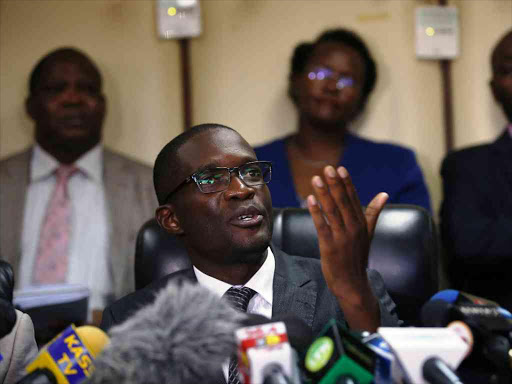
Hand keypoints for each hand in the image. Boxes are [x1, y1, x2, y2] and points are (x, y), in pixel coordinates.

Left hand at [306, 166, 387, 329]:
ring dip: (324, 194)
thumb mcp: (368, 233)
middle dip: (335, 184)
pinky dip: (316, 212)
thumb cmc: (358, 257)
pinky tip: (310, 200)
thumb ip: (374, 212)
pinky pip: (322, 226)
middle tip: (328, 168)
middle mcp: (353, 228)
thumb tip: (384, 194)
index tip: (341, 168)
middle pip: (343, 202)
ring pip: (332, 211)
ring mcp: (342, 237)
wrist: (352, 284)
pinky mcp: (330, 246)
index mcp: (362, 224)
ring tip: (316, 179)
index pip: (354, 199)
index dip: (347, 183)